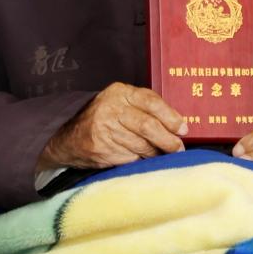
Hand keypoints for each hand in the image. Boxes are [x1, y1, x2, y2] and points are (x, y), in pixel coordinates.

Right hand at [38, 82, 187, 170]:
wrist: (69, 135)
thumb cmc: (104, 116)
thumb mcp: (121, 101)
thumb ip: (144, 105)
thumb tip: (176, 123)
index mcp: (120, 93)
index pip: (151, 102)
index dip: (170, 117)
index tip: (184, 128)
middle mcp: (112, 110)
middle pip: (147, 126)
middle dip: (168, 139)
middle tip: (179, 148)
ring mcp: (105, 131)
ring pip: (141, 145)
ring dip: (157, 153)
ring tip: (165, 155)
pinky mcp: (102, 151)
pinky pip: (130, 158)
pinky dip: (141, 160)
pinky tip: (146, 160)